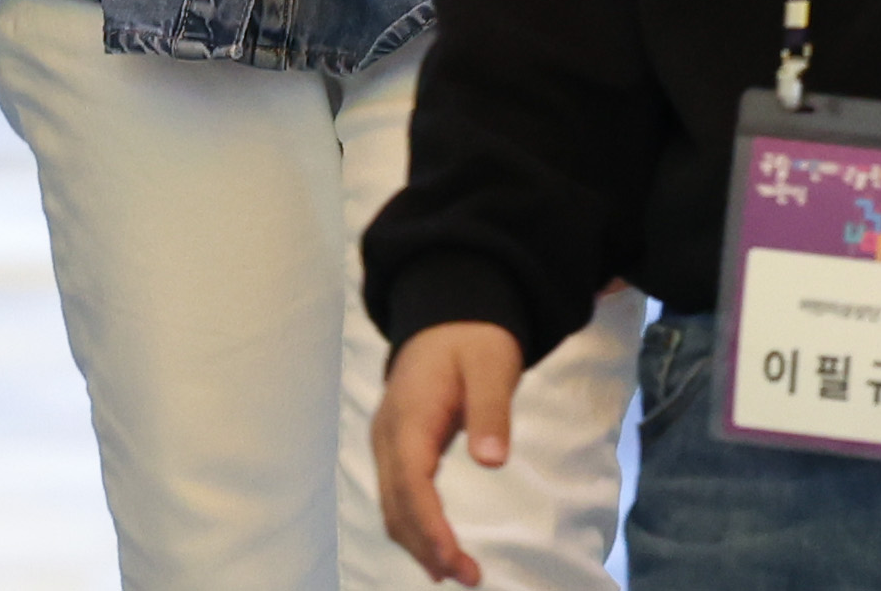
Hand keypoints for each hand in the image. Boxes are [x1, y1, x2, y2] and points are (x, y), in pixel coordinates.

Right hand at [371, 320, 524, 586]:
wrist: (446, 316)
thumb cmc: (473, 340)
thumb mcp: (491, 366)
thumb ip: (492, 411)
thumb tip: (493, 461)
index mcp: (410, 416)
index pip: (412, 483)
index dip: (430, 527)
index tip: (456, 562)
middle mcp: (388, 434)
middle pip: (396, 503)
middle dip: (426, 546)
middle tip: (469, 578)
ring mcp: (387, 441)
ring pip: (391, 505)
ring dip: (418, 543)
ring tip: (457, 574)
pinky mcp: (395, 448)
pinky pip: (396, 496)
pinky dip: (413, 527)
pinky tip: (436, 548)